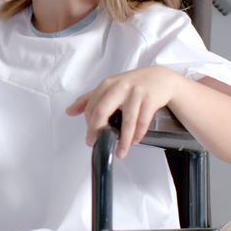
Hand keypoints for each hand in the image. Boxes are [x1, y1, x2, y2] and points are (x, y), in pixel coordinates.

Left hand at [65, 66, 182, 158]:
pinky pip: (142, 122)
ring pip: (127, 121)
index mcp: (107, 85)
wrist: (161, 78)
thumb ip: (89, 99)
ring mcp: (135, 93)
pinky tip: (134, 141)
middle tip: (97, 144)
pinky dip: (138, 134)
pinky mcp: (150, 99)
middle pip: (102, 111)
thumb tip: (69, 111)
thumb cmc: (132, 84)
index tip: (90, 138)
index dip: (89, 124)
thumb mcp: (110, 87)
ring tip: (121, 152)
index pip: (91, 106)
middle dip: (98, 130)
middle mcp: (119, 87)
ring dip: (123, 140)